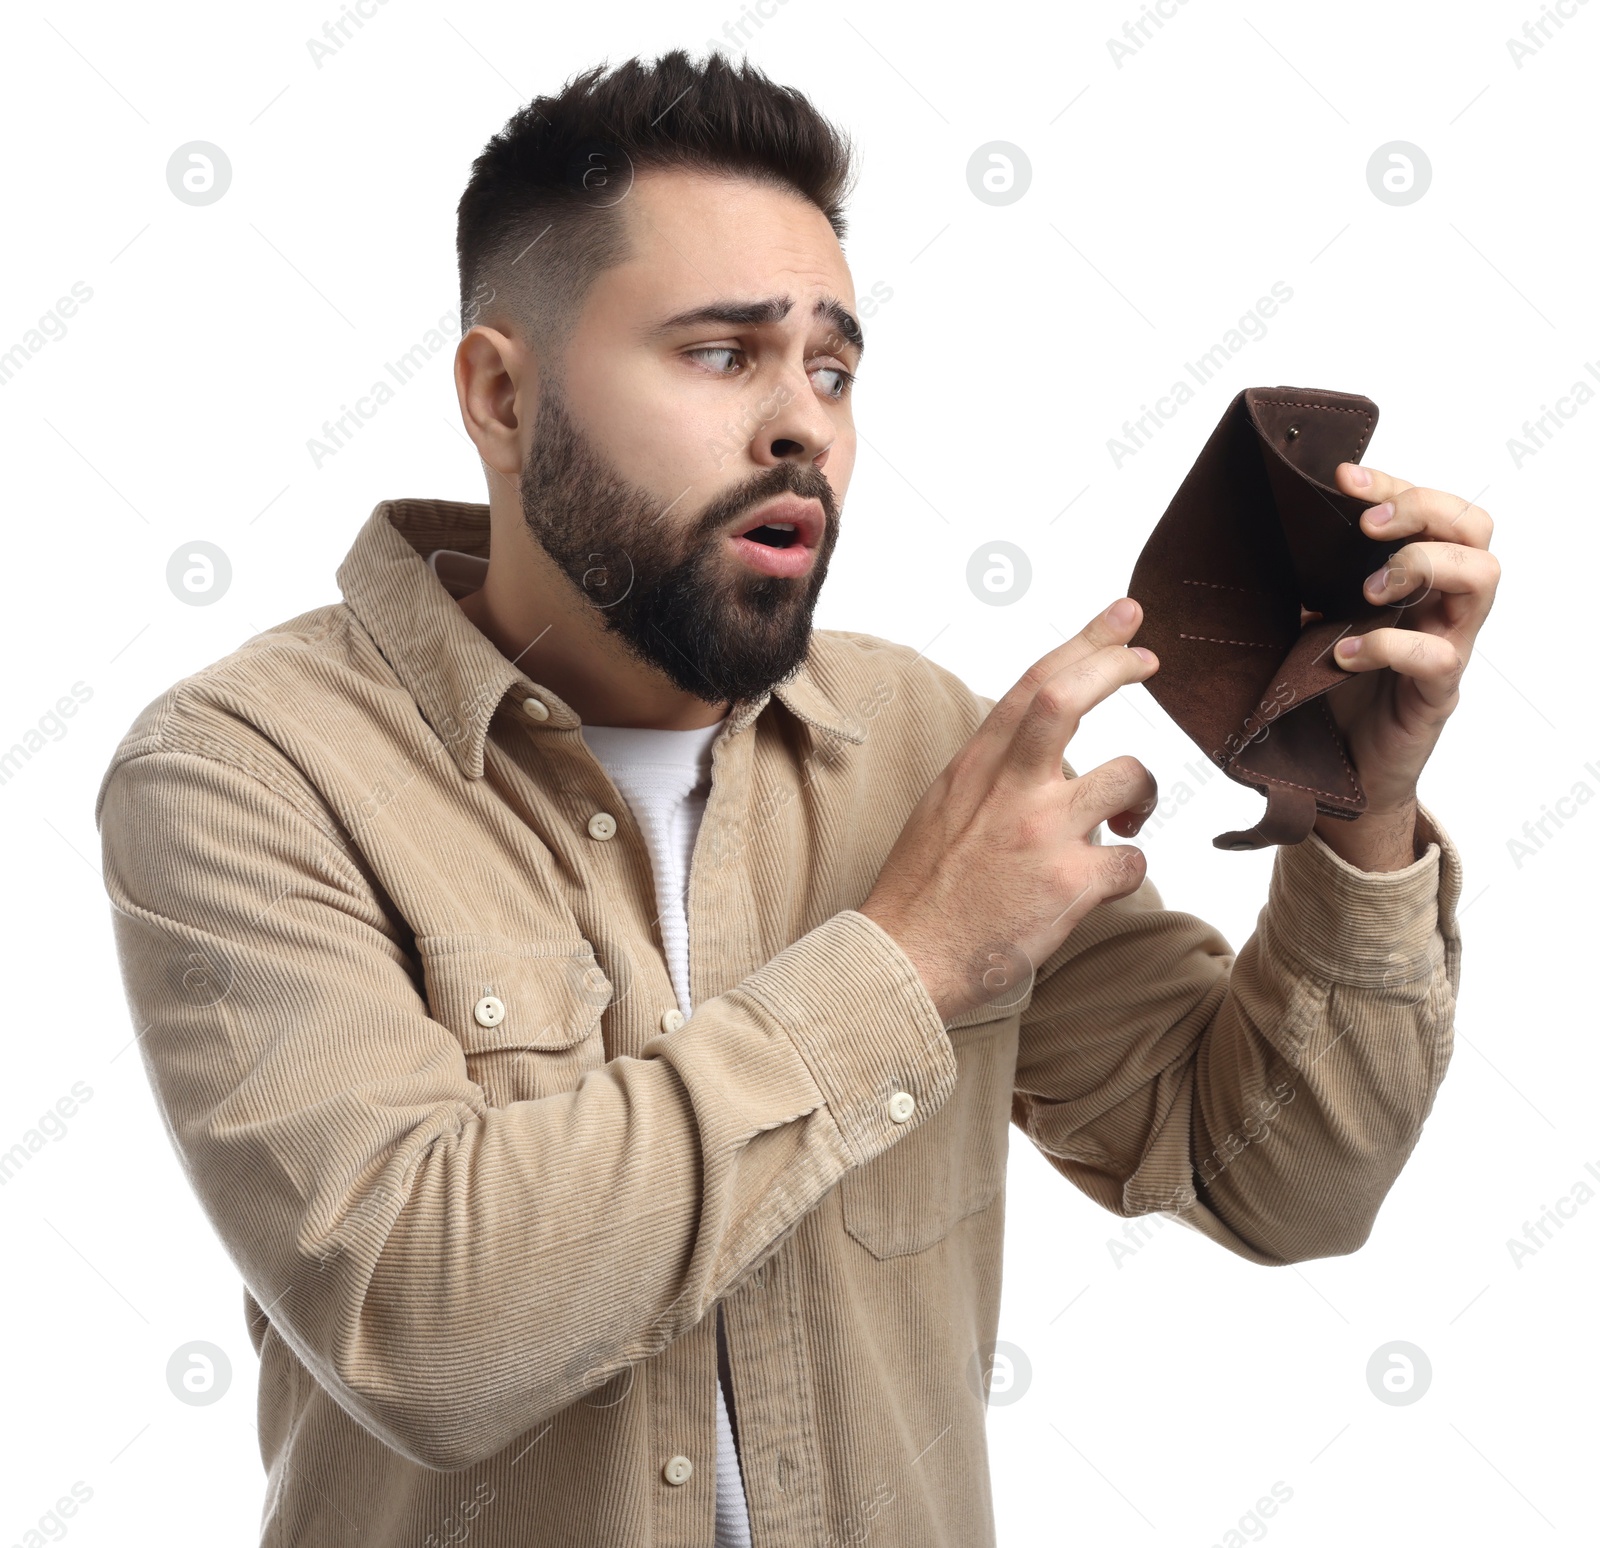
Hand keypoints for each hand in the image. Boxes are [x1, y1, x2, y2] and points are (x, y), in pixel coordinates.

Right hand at [858, 598, 1160, 1021]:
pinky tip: (1101, 884)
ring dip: (1140, 795)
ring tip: (1128, 818)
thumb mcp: (945, 809)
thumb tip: (1046, 753)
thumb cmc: (924, 890)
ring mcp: (1039, 834)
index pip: (1033, 685)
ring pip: (1127, 777)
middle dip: (1114, 664)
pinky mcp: (1069, 885)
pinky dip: (1127, 869)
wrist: (905, 961)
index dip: (1084, 642)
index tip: (1122, 618)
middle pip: (1067, 698)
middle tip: (1148, 658)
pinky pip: (1132, 860)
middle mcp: (1008, 791)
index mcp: (975, 768)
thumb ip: (994, 774)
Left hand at [1312, 463, 1499, 869]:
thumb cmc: (1325, 695)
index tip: (1343, 476)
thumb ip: (1301, 589)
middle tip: (1367, 525)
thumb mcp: (1305, 628)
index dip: (1395, 484)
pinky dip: (1390, 645)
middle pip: (1474, 529)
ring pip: (1481, 578)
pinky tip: (1345, 654)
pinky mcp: (1436, 693)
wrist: (1338, 776)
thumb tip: (1247, 543)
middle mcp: (1441, 605)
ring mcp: (1447, 646)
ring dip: (1421, 565)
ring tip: (1365, 590)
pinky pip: (1436, 656)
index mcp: (1412, 580)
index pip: (1432, 510)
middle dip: (1422, 509)